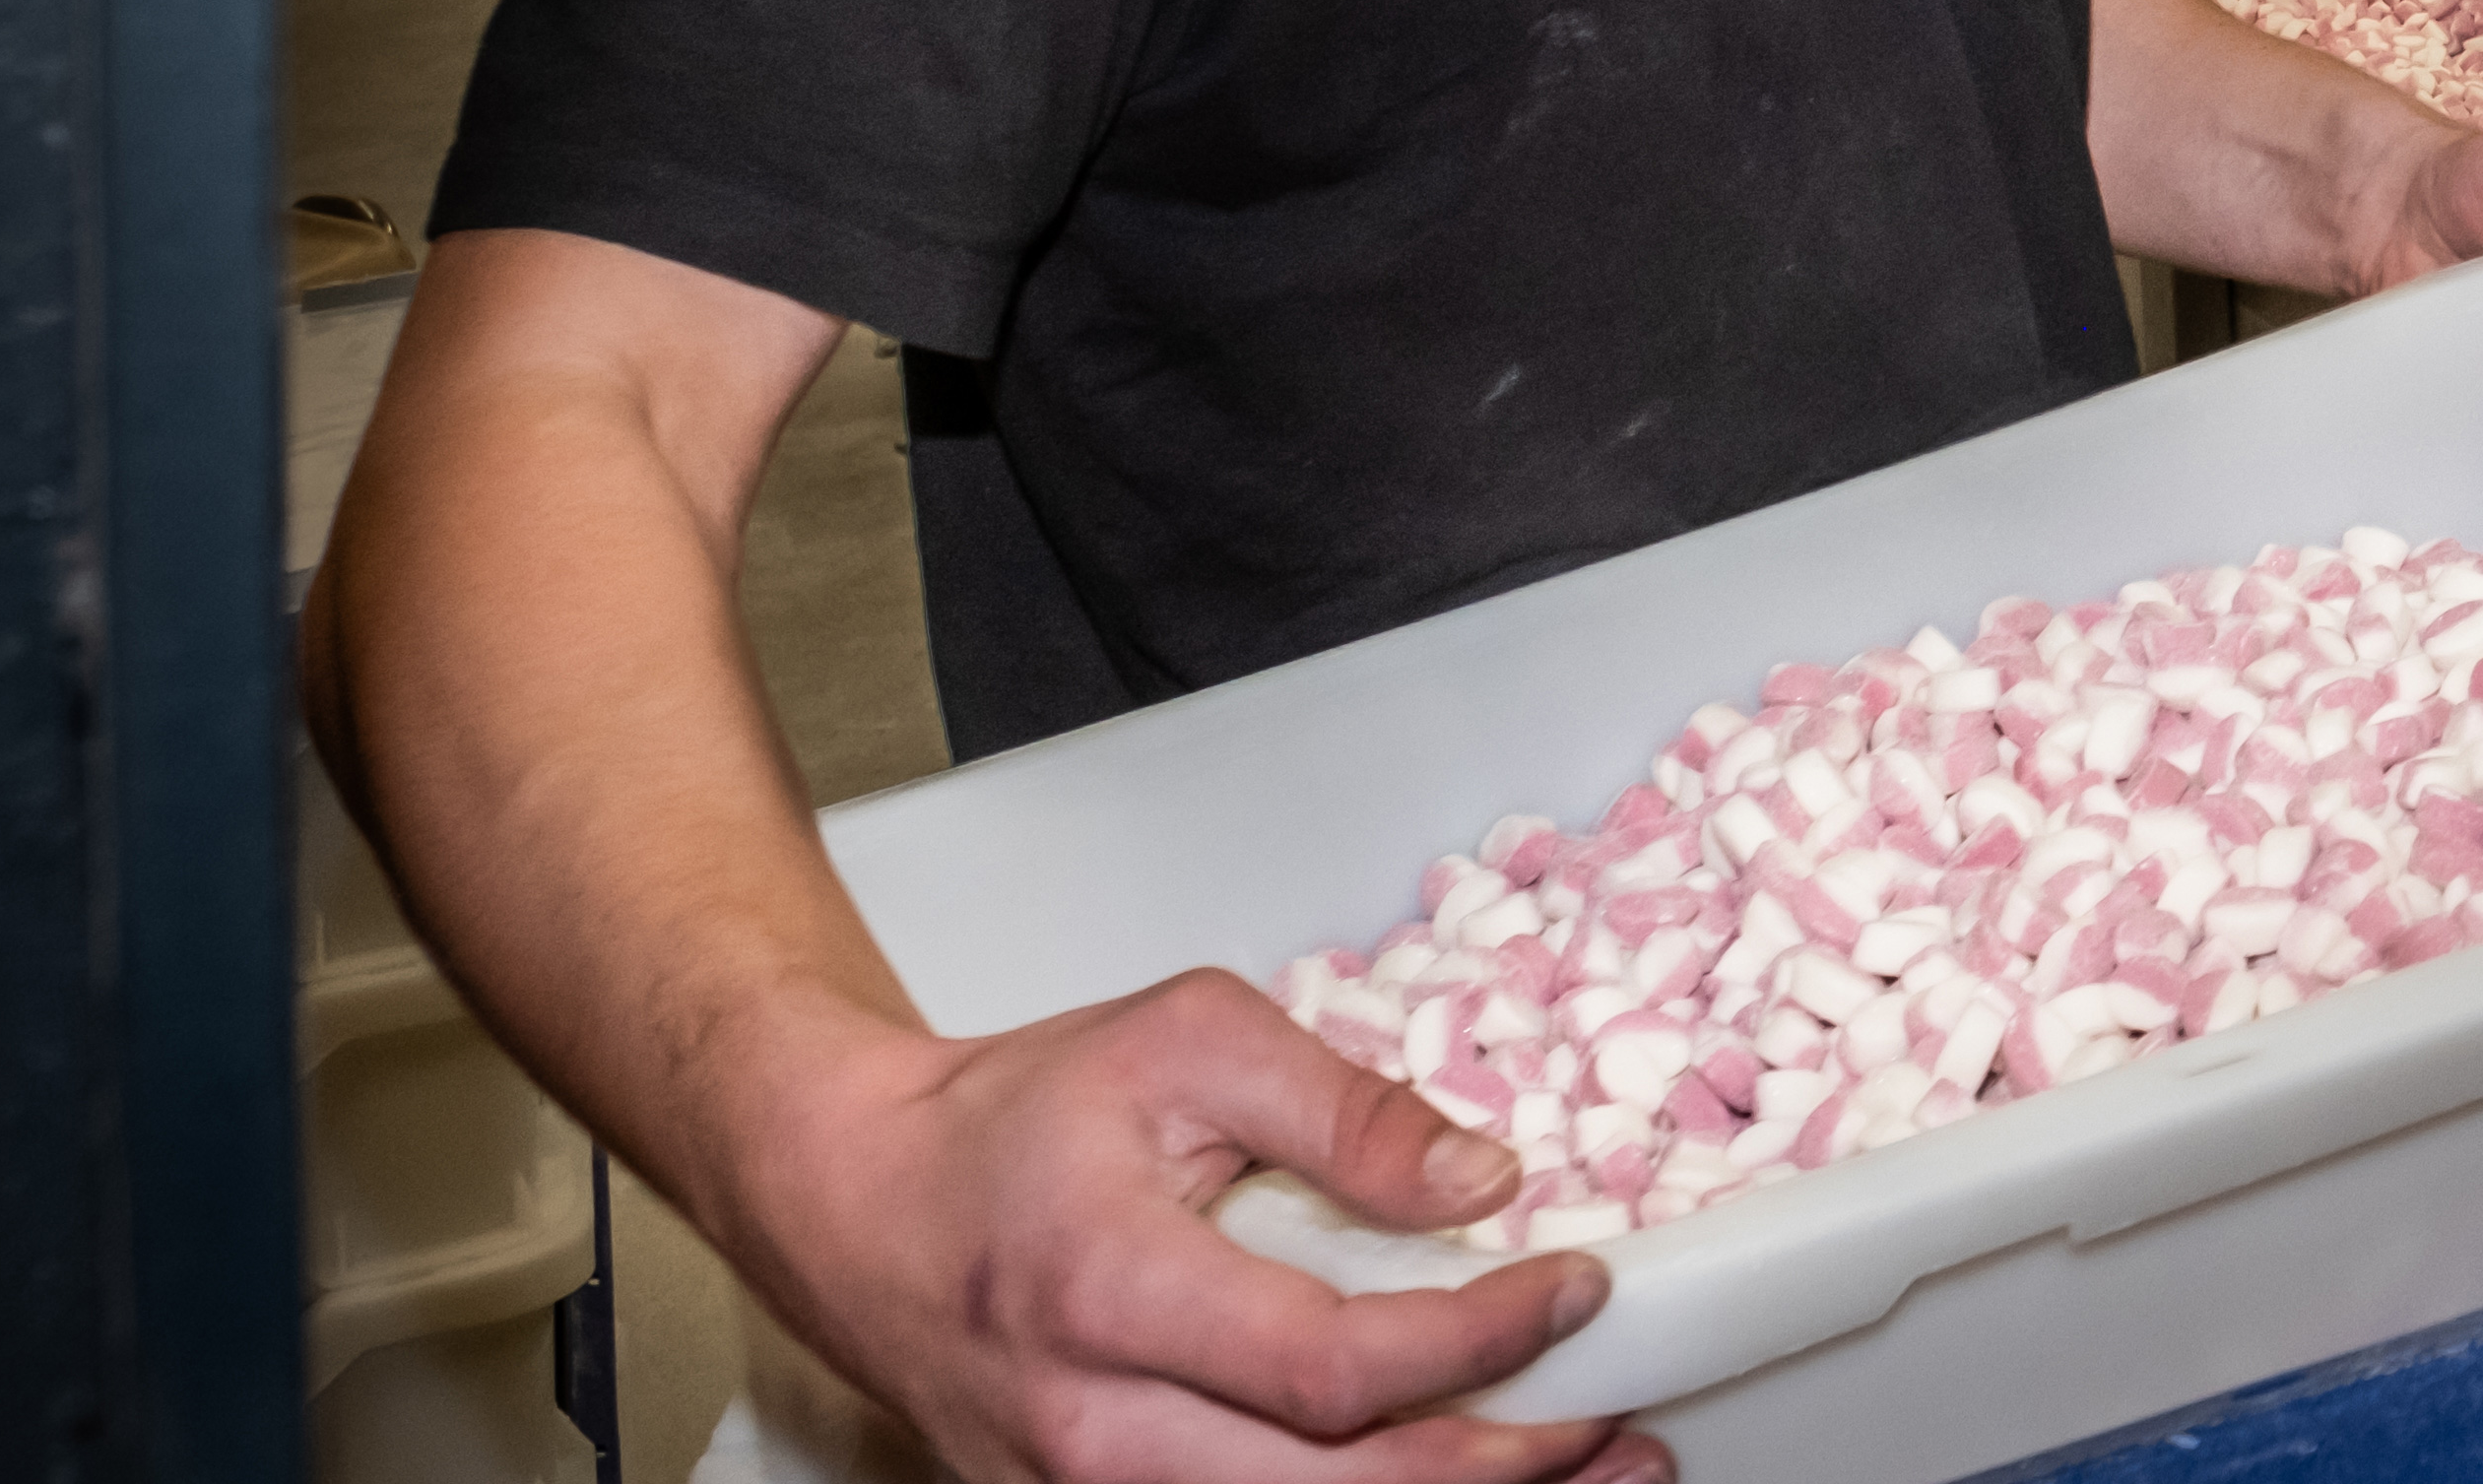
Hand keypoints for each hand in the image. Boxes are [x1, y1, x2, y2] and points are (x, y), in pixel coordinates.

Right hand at [721, 965, 1655, 1483]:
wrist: (859, 1205)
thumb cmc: (1017, 1118)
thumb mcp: (1189, 1042)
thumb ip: (1344, 1107)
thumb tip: (1483, 1183)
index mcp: (1111, 1295)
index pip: (1334, 1368)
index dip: (1476, 1343)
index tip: (1576, 1288)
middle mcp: (1092, 1430)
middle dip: (1502, 1465)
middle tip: (1623, 1418)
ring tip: (1589, 1470)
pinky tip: (1462, 1479)